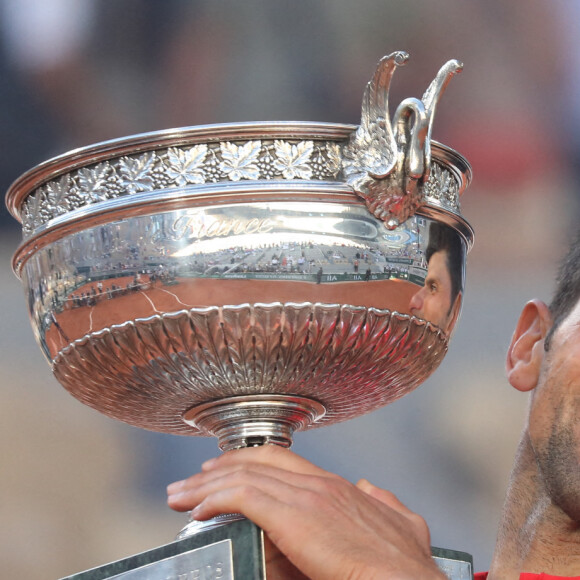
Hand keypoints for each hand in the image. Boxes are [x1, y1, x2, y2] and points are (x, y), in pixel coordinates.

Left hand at [167, 446, 444, 579]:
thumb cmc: (407, 568)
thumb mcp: (405, 526)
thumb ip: (386, 504)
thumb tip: (371, 487)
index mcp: (337, 487)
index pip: (281, 460)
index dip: (247, 461)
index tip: (221, 470)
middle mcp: (318, 484)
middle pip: (256, 461)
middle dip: (218, 469)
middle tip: (190, 481)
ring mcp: (307, 497)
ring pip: (244, 476)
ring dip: (205, 485)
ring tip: (179, 496)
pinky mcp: (295, 516)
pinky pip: (244, 497)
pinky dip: (217, 499)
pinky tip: (198, 510)